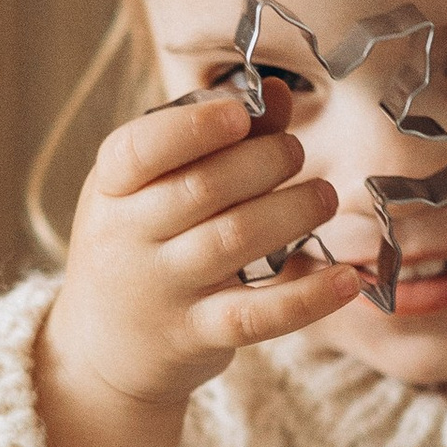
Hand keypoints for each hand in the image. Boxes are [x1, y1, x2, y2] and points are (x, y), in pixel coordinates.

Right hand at [51, 77, 353, 412]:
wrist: (100, 350)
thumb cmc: (139, 246)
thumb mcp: (152, 189)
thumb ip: (213, 140)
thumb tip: (278, 95)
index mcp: (110, 187)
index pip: (139, 149)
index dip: (194, 126)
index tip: (242, 113)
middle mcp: (127, 237)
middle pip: (202, 187)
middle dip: (266, 160)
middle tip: (296, 154)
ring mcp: (161, 290)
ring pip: (235, 240)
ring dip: (294, 210)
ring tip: (323, 197)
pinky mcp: (196, 335)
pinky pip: (256, 316)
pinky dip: (307, 297)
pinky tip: (346, 279)